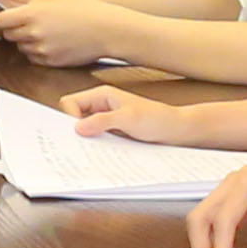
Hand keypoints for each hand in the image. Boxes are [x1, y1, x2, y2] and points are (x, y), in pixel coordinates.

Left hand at [0, 0, 127, 66]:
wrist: (107, 30)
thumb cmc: (87, 9)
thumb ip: (33, 3)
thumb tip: (21, 9)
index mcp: (33, 14)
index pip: (0, 20)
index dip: (3, 17)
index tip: (7, 16)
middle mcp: (34, 33)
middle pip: (8, 34)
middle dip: (14, 28)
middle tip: (28, 23)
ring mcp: (42, 50)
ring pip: (20, 47)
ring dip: (26, 40)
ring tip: (44, 31)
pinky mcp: (51, 62)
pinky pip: (34, 58)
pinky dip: (37, 52)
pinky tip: (51, 42)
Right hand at [60, 85, 191, 144]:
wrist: (177, 130)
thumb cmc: (157, 119)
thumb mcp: (128, 119)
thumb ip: (102, 121)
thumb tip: (78, 127)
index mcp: (102, 94)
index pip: (70, 102)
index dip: (69, 117)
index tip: (77, 133)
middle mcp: (102, 105)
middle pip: (75, 115)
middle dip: (75, 129)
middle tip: (80, 144)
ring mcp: (107, 118)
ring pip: (85, 127)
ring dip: (87, 138)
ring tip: (91, 150)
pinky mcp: (113, 130)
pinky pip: (97, 136)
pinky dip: (96, 144)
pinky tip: (101, 152)